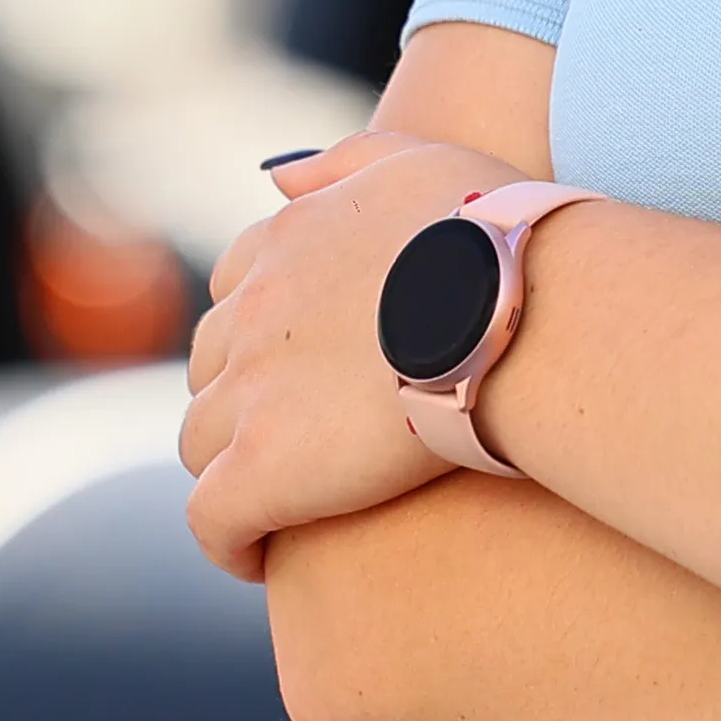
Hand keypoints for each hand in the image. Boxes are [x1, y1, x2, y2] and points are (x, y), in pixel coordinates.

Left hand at [179, 126, 527, 578]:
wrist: (520, 309)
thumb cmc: (499, 234)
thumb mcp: (418, 161)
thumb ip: (344, 162)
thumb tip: (276, 175)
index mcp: (287, 241)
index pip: (237, 291)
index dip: (265, 337)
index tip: (304, 373)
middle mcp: (253, 312)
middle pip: (211, 367)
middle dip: (242, 401)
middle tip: (301, 441)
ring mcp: (252, 391)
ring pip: (200, 443)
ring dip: (232, 468)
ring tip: (284, 504)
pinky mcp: (265, 468)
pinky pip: (212, 520)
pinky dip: (227, 540)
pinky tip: (260, 559)